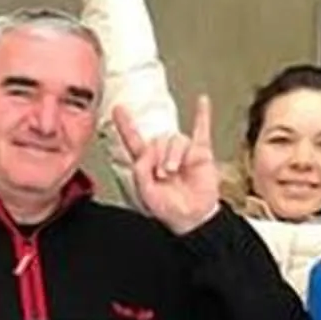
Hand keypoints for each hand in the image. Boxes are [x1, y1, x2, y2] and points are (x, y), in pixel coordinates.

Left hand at [107, 93, 222, 235]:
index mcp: (148, 163)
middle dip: (159, 156)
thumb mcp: (145, 192)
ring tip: (174, 171)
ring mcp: (183, 152)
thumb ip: (140, 170)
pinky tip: (202, 102)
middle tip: (163, 175)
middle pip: (158, 139)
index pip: (134, 140)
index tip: (118, 109)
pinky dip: (202, 115)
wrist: (192, 218)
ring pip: (176, 140)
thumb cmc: (169, 208)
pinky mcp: (201, 153)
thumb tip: (148, 150)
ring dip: (174, 155)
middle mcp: (164, 154)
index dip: (125, 125)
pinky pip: (202, 130)